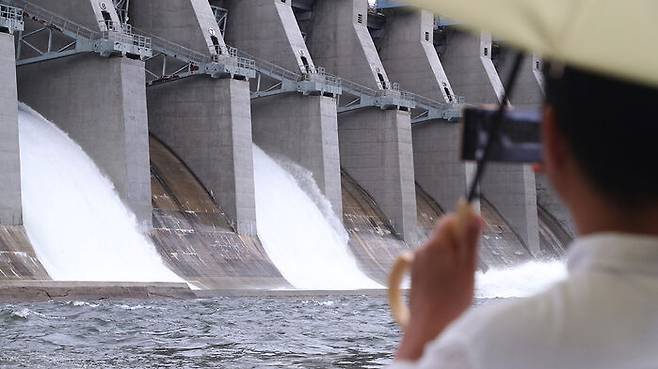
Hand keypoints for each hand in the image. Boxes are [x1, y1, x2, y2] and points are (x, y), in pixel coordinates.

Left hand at [396, 207, 483, 360]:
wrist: (430, 326)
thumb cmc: (453, 298)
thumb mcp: (468, 266)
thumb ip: (469, 239)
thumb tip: (473, 215)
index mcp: (435, 244)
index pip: (449, 220)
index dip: (465, 221)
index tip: (479, 230)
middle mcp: (422, 249)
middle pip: (444, 236)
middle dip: (459, 244)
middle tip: (470, 264)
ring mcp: (417, 262)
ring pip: (440, 251)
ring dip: (452, 257)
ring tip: (460, 279)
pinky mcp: (415, 275)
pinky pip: (432, 263)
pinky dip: (443, 268)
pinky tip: (449, 286)